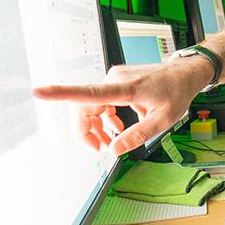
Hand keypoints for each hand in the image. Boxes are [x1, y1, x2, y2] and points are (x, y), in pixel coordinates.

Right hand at [33, 61, 206, 154]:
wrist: (185, 74)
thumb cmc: (176, 93)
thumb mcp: (163, 120)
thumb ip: (138, 135)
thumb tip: (114, 150)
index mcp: (124, 88)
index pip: (87, 93)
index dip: (60, 94)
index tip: (39, 92)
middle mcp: (114, 80)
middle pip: (83, 107)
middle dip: (85, 132)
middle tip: (99, 150)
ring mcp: (113, 79)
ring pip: (90, 106)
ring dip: (95, 128)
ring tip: (110, 143)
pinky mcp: (116, 82)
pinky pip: (99, 103)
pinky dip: (103, 119)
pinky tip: (116, 129)